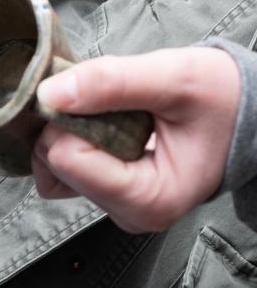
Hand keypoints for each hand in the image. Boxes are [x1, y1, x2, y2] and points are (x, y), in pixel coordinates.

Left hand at [31, 47, 240, 232]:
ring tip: (104, 105)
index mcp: (151, 198)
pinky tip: (95, 115)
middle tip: (106, 96)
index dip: (71, 116)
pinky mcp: (107, 189)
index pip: (67, 159)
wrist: (240, 109)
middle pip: (56, 165)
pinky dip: (66, 136)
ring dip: (64, 129)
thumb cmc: (221, 97)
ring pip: (52, 168)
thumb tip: (49, 93)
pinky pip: (61, 168)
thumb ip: (112, 82)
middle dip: (68, 121)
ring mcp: (116, 203)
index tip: (100, 91)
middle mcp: (130, 211)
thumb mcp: (174, 77)